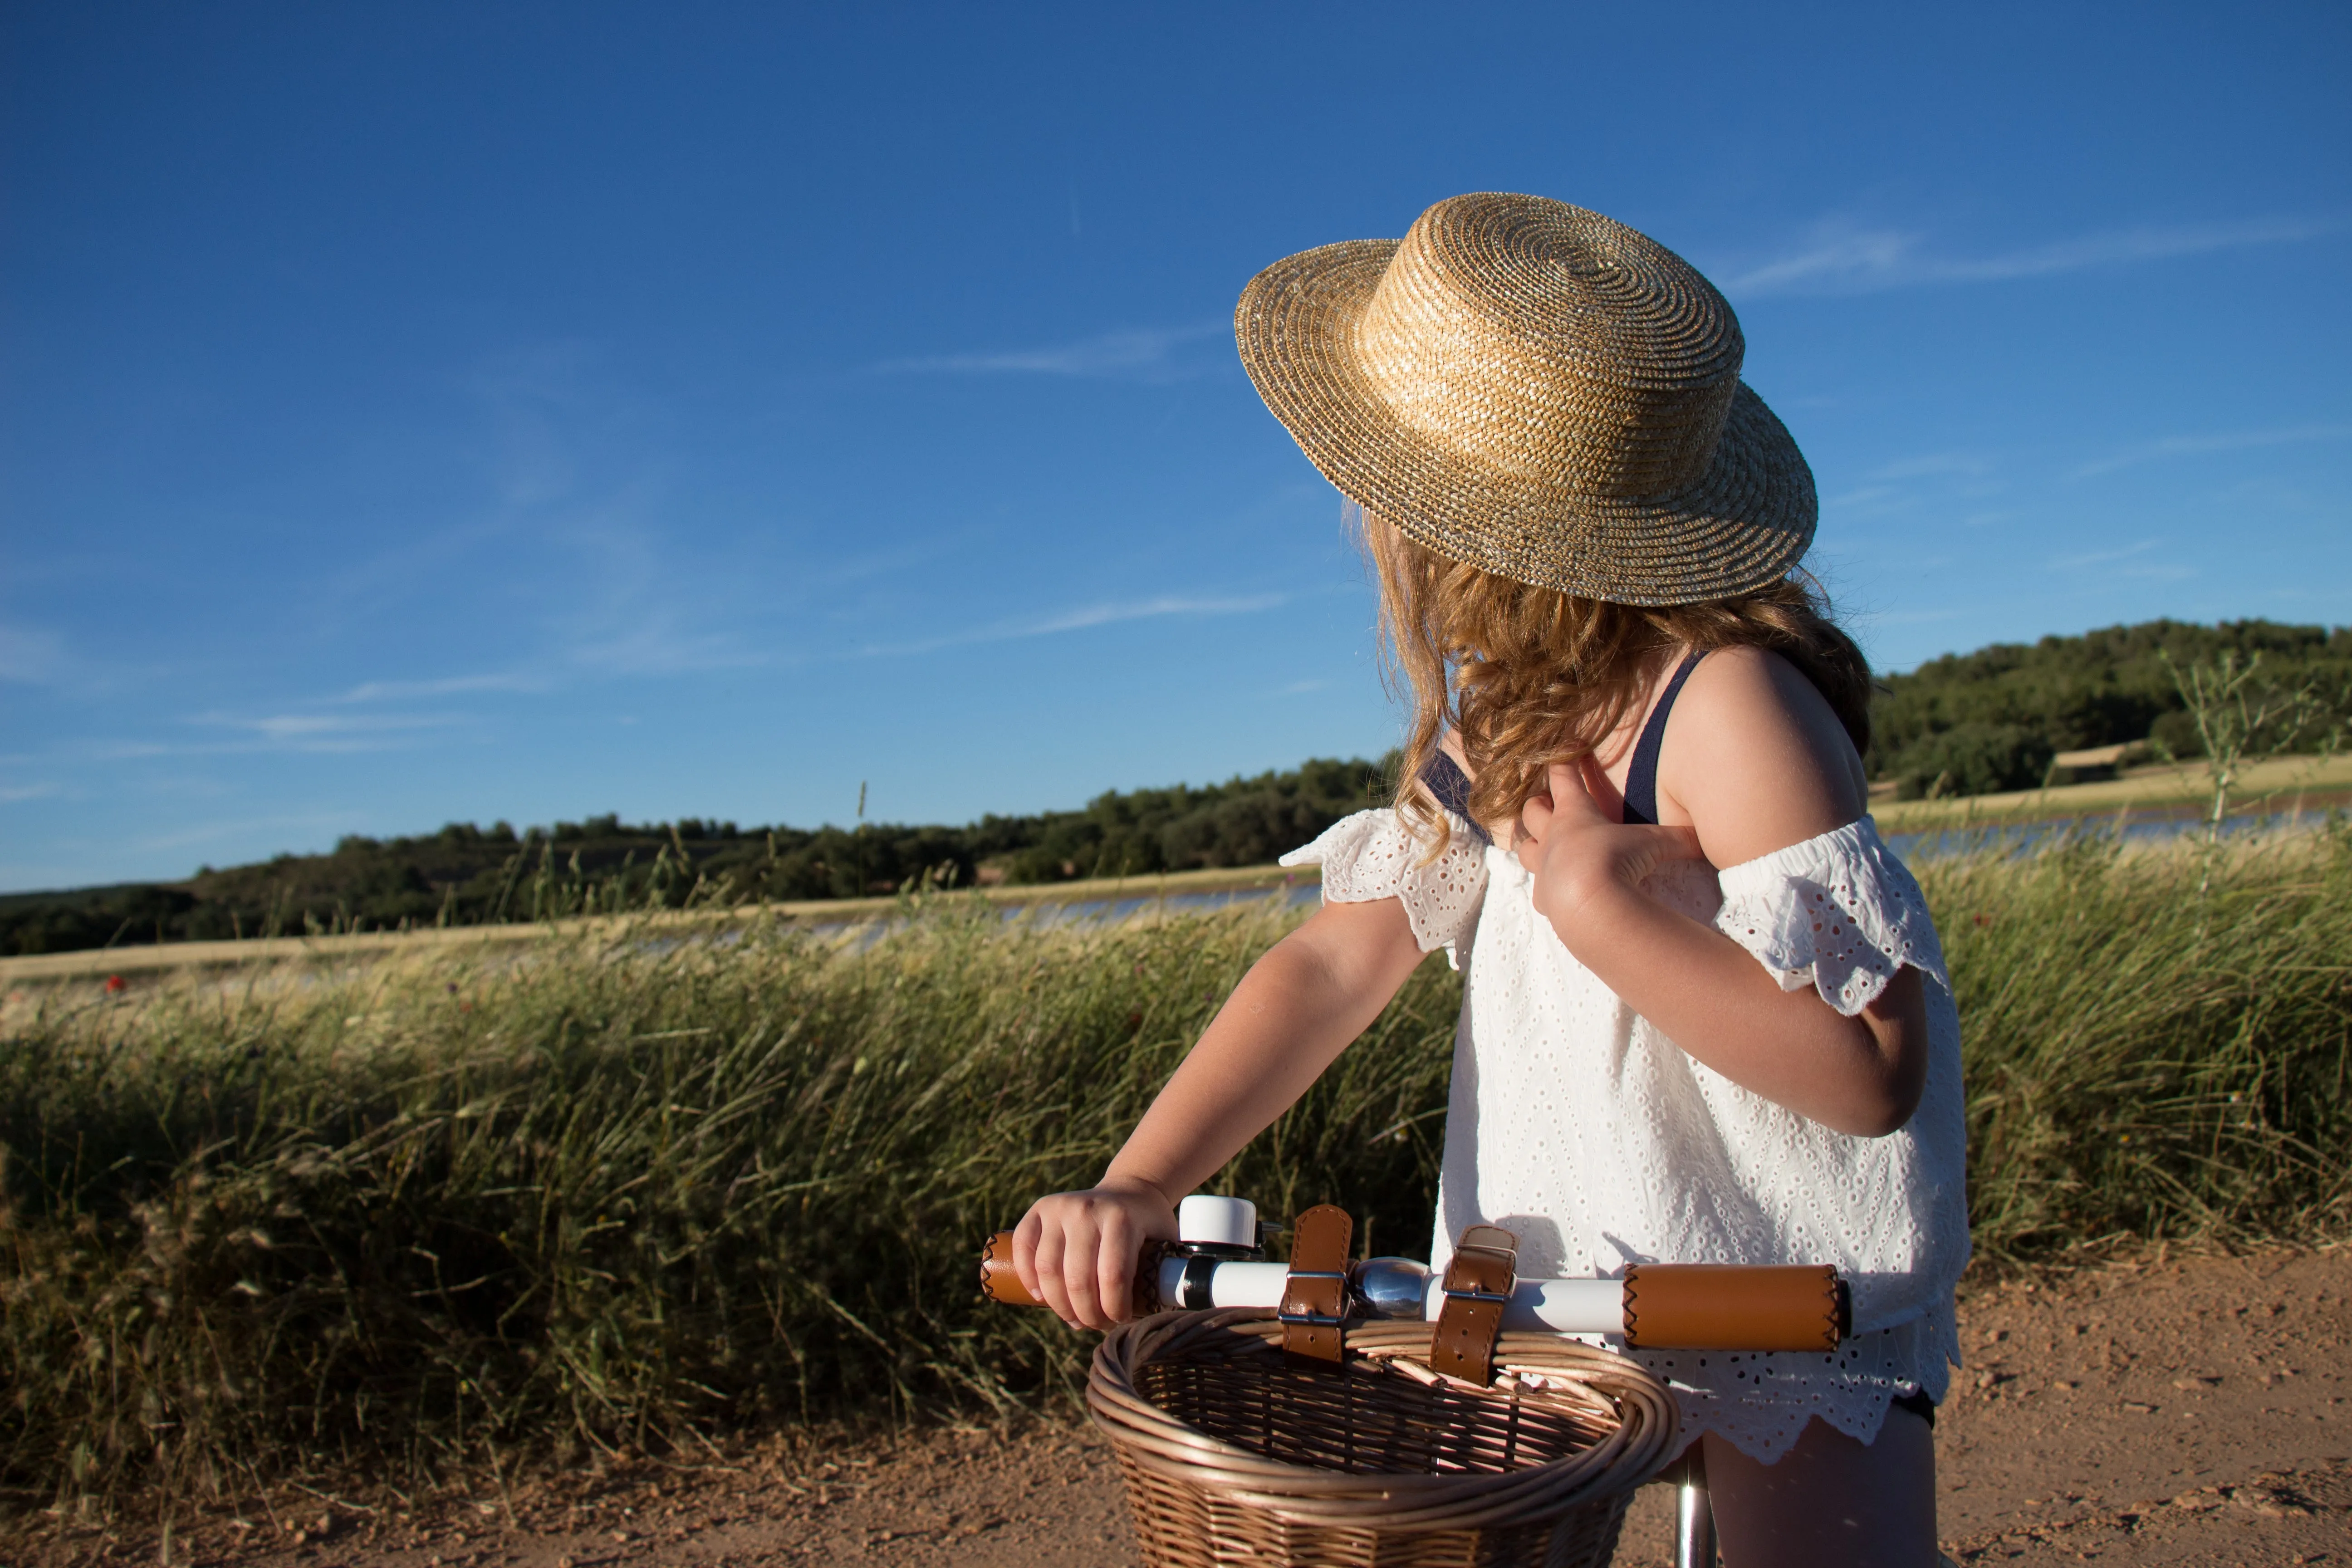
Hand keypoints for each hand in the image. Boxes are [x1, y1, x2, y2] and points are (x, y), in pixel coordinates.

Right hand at [1011, 1176, 1178, 1330]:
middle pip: (1078, 1278)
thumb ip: (1166, 1273)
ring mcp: (1060, 1207)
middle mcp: (1087, 1210)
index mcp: (1122, 1218)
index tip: (1120, 1320)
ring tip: (1074, 1318)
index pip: (1113, 1276)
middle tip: (1096, 1325)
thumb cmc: (1149, 1225)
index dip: (1114, 1309)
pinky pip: (1023, 1248)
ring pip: (1048, 1270)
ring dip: (1059, 1305)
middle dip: (1087, 1314)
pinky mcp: (1040, 1209)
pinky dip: (1028, 1278)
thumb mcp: (1166, 1241)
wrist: (1128, 1190)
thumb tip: (1162, 1317)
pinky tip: (1041, 1297)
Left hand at [1514, 759, 1703, 937]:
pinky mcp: (1544, 897)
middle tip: (1549, 802)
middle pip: (1531, 810)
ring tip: (1542, 844)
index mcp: (1575, 813)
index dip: (1565, 758)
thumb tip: (1708, 836)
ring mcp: (1544, 868)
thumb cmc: (1618, 863)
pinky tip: (1557, 890)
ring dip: (1532, 843)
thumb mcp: (1654, 844)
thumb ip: (1681, 837)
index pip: (1563, 775)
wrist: (1589, 907)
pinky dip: (1545, 886)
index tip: (1570, 746)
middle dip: (1539, 803)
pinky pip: (1537, 889)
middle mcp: (1553, 836)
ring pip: (1524, 848)